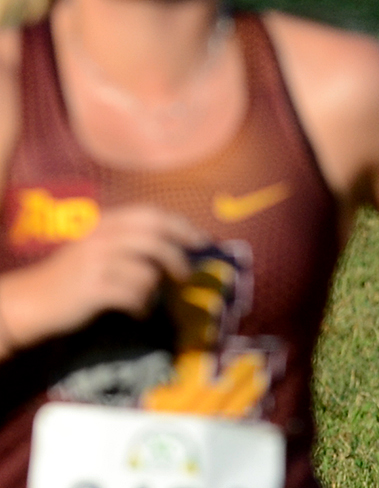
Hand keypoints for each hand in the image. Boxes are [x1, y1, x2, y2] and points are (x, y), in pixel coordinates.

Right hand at [2, 205, 205, 346]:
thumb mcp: (96, 248)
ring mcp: (96, 263)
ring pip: (147, 271)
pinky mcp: (93, 290)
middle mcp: (101, 238)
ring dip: (155, 288)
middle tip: (186, 275)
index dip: (181, 226)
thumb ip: (129, 241)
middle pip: (156, 239)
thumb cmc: (70, 276)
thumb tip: (178, 246)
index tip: (200, 240)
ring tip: (150, 297)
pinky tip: (138, 312)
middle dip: (179, 257)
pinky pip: (134, 295)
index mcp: (104, 224)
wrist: (30, 301)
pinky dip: (142, 306)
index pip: (151, 214)